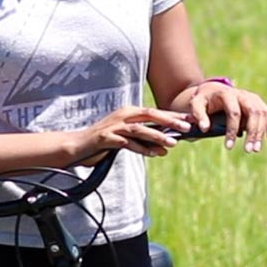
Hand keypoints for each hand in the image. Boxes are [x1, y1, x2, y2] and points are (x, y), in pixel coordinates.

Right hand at [77, 106, 192, 161]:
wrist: (77, 146)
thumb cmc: (104, 142)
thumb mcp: (127, 139)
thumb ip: (145, 141)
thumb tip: (166, 148)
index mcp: (129, 112)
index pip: (154, 112)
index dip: (172, 116)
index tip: (189, 120)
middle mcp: (122, 115)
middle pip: (150, 115)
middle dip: (170, 121)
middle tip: (186, 128)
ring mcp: (114, 126)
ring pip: (140, 129)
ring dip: (157, 136)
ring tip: (173, 143)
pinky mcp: (106, 138)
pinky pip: (127, 143)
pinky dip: (141, 148)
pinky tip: (153, 154)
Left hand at [189, 82, 266, 152]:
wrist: (213, 90)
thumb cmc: (203, 100)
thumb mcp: (196, 104)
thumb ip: (198, 115)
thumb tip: (205, 129)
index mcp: (227, 94)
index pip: (234, 112)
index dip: (232, 130)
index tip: (228, 147)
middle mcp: (242, 94)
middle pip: (252, 112)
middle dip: (252, 132)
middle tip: (247, 150)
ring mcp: (251, 97)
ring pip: (261, 114)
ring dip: (260, 132)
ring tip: (255, 150)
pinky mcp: (257, 102)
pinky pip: (266, 113)